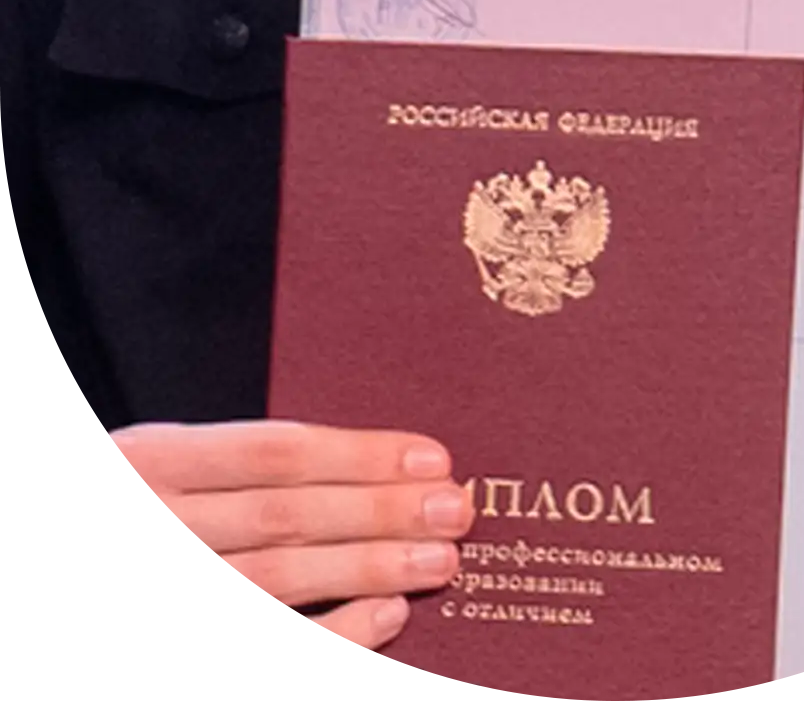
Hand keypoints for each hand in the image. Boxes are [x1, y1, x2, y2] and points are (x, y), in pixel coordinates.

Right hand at [108, 417, 473, 652]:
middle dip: (381, 509)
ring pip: (281, 580)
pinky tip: (389, 615)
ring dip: (371, 568)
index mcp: (152, 460)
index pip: (272, 452)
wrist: (51, 583)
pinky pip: (271, 644)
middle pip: (288, 516)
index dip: (358, 454)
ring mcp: (169, 595)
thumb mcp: (166, 461)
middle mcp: (159, 527)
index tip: (431, 455)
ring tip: (441, 557)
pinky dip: (334, 632)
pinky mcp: (191, 647)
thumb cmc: (132, 508)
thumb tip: (368, 461)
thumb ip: (240, 460)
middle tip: (455, 507)